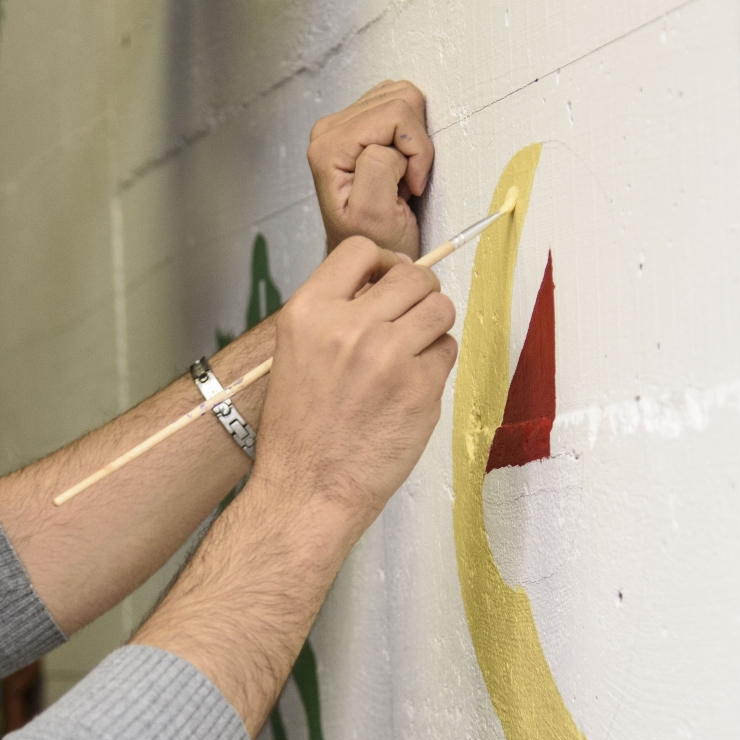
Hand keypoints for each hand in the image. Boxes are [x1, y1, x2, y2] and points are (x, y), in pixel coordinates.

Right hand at [252, 238, 456, 531]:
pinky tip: (411, 387)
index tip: (385, 280)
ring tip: (413, 351)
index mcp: (309, 313)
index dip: (381, 261)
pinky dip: (435, 365)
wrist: (308, 489)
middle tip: (409, 318)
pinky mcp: (421, 387)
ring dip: (433, 325)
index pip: (360, 249)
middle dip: (417, 293)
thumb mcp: (293, 355)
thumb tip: (379, 290)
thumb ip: (332, 316)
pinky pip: (446, 352)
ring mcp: (389, 356)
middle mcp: (349, 326)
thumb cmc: (298, 431)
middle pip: (412, 276)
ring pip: (440, 309)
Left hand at [308, 80, 433, 256]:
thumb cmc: (375, 243)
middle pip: (399, 98)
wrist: (369, 255)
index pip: (395, 113)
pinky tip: (400, 167)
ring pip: (402, 99)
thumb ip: (378, 167)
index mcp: (329, 146)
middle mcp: (329, 130)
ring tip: (402, 176)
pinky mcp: (359, 127)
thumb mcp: (376, 214)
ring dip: (413, 141)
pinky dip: (410, 138)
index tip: (408, 188)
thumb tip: (388, 141)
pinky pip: (399, 110)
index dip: (415, 151)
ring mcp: (343, 126)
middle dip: (414, 144)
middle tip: (406, 180)